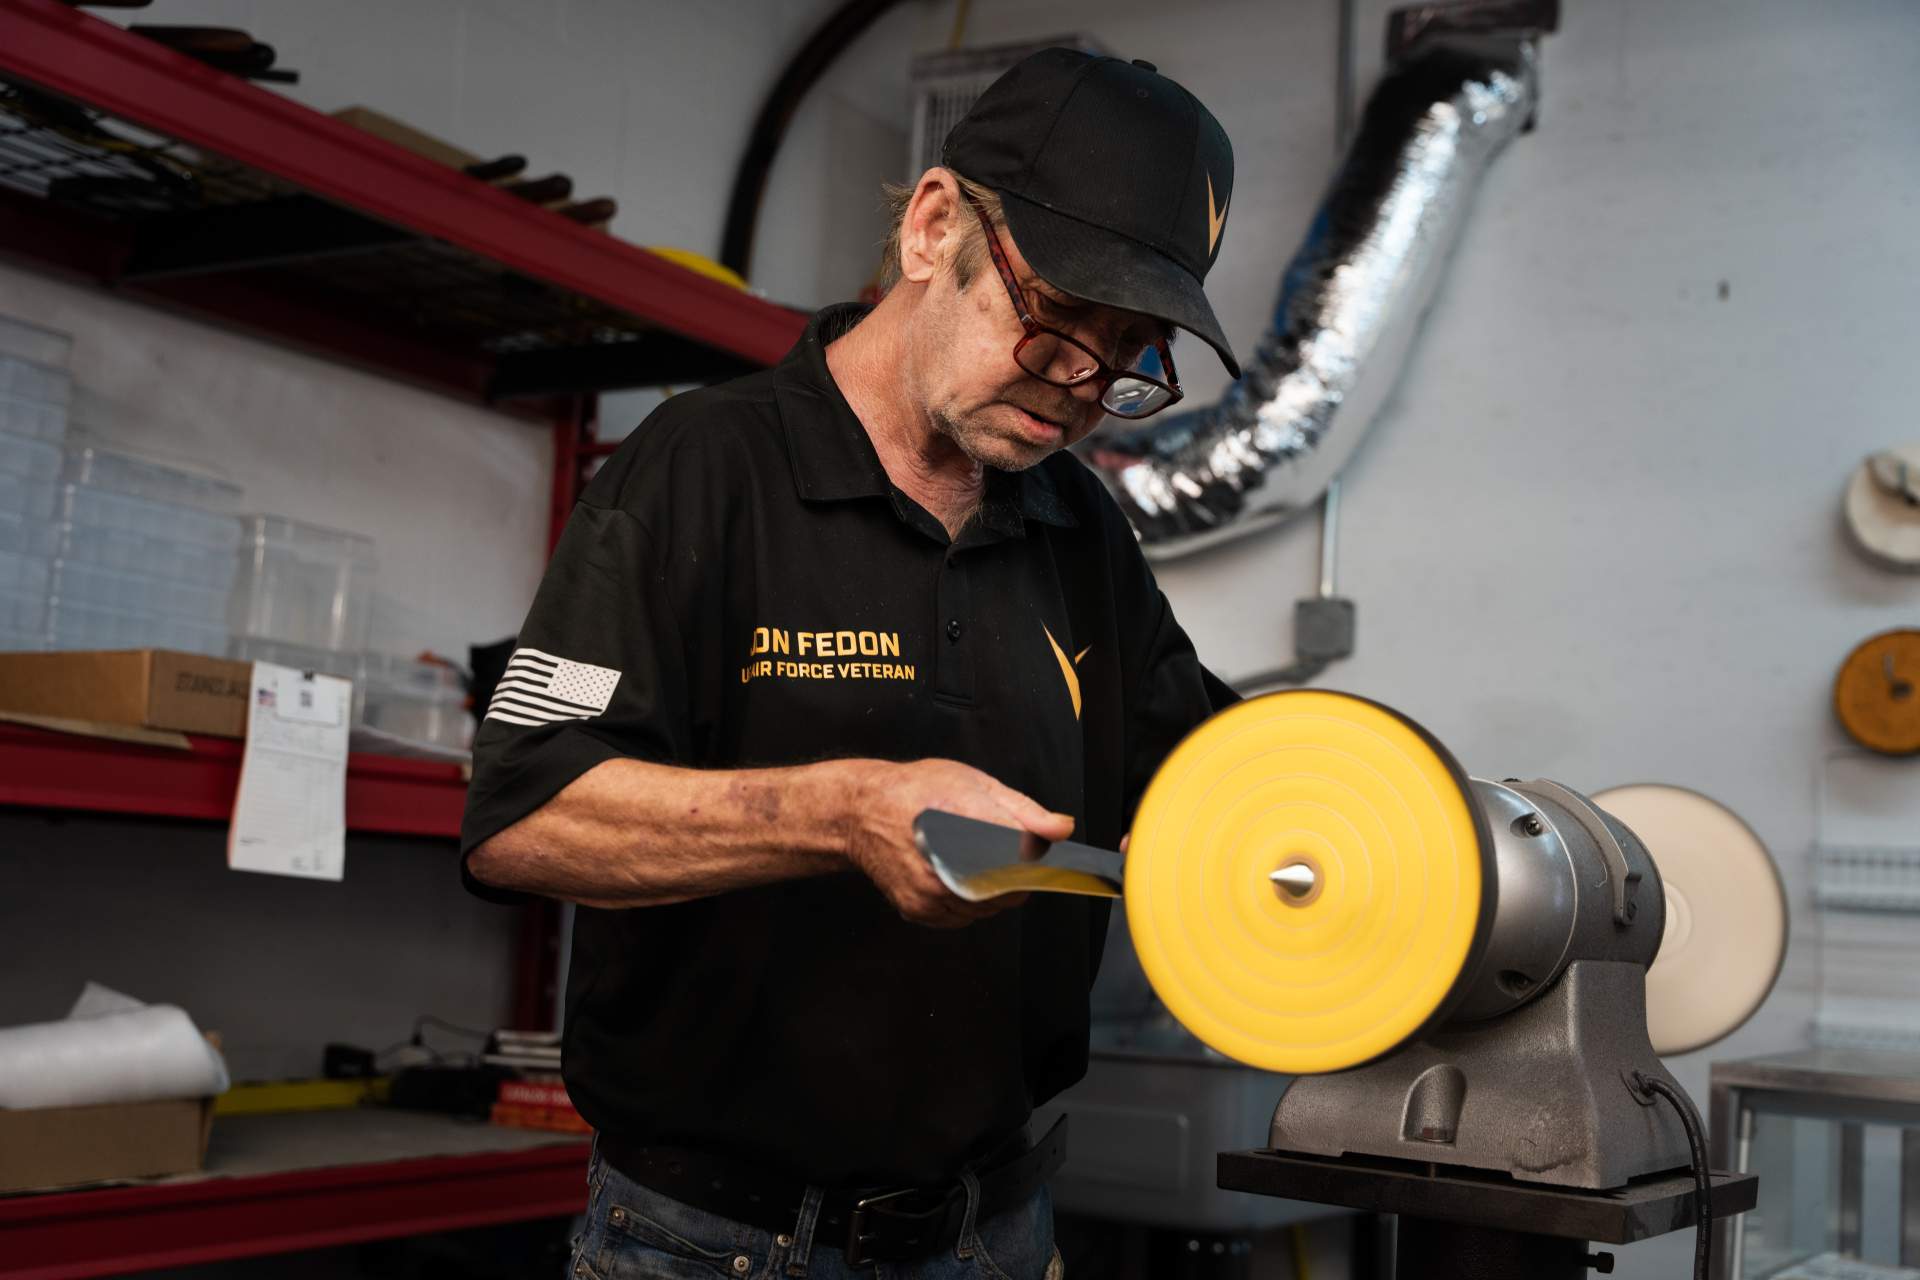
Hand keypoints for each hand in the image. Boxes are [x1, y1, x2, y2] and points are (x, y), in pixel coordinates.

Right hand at [843, 759, 1073, 927]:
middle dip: (1016, 875)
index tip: (1039, 855)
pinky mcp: (919, 910)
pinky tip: (953, 875)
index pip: (1027, 859)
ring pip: (989, 908)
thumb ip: (1023, 810)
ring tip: (970, 860)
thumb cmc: (917, 791)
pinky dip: (968, 903)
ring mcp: (933, 892)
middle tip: (997, 851)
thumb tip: (1062, 829)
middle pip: (1013, 890)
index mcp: (970, 824)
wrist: (861, 811)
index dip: (1038, 859)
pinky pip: (963, 917)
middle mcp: (950, 864)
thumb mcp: (975, 783)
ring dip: (993, 892)